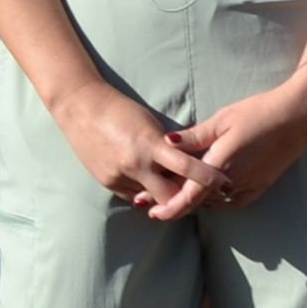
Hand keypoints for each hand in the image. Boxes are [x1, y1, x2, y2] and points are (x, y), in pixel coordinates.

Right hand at [53, 82, 207, 212]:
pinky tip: (151, 186)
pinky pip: (135, 197)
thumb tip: (187, 164)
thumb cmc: (120, 110)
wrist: (80, 108)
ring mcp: (120, 177)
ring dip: (165, 196)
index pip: (187, 168)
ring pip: (152, 200)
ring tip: (178, 193)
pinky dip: (146, 194)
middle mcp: (135, 165)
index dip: (209, 179)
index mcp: (149, 145)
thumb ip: (167, 147)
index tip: (226, 185)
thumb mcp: (149, 124)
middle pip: (171, 196)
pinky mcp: (108, 183)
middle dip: (186, 198)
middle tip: (202, 196)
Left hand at [150, 90, 306, 223]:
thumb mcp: (221, 121)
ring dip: (194, 202)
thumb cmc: (257, 114)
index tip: (152, 212)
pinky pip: (230, 202)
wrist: (297, 118)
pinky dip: (213, 201)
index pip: (189, 197)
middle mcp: (233, 184)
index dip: (169, 208)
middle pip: (198, 202)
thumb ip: (193, 137)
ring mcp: (248, 188)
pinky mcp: (259, 188)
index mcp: (219, 167)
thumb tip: (165, 142)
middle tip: (151, 201)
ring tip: (173, 195)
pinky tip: (205, 193)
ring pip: (213, 204)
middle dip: (175, 203)